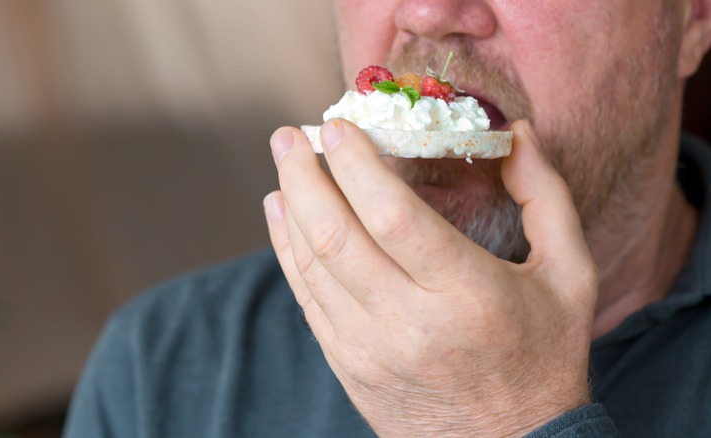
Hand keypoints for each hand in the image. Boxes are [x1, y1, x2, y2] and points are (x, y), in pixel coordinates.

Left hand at [264, 119, 596, 436]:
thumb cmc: (543, 356)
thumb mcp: (570, 275)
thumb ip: (546, 198)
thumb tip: (516, 133)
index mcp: (467, 294)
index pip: (393, 217)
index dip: (356, 166)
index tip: (338, 127)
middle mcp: (409, 324)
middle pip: (336, 235)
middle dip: (303, 175)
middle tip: (290, 136)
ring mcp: (369, 350)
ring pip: (312, 265)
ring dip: (290, 208)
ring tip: (284, 166)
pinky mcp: (348, 365)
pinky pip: (307, 298)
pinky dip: (288, 251)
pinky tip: (282, 217)